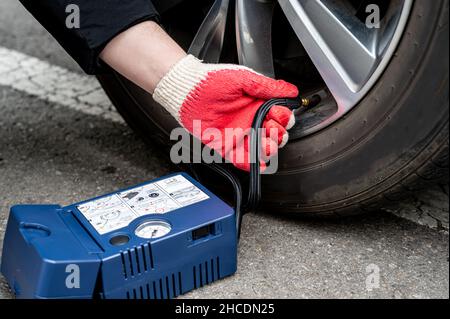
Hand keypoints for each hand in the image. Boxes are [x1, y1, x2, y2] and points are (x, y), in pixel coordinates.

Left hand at [153, 55, 298, 170]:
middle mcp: (250, 120)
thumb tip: (290, 90)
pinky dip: (251, 163)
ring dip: (269, 149)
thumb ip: (268, 87)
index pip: (279, 115)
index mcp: (257, 104)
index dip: (284, 118)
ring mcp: (239, 134)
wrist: (188, 91)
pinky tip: (259, 163)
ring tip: (267, 144)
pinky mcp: (226, 145)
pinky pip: (241, 158)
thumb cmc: (212, 80)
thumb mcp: (244, 78)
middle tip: (272, 129)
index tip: (281, 116)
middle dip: (279, 134)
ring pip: (261, 148)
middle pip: (274, 134)